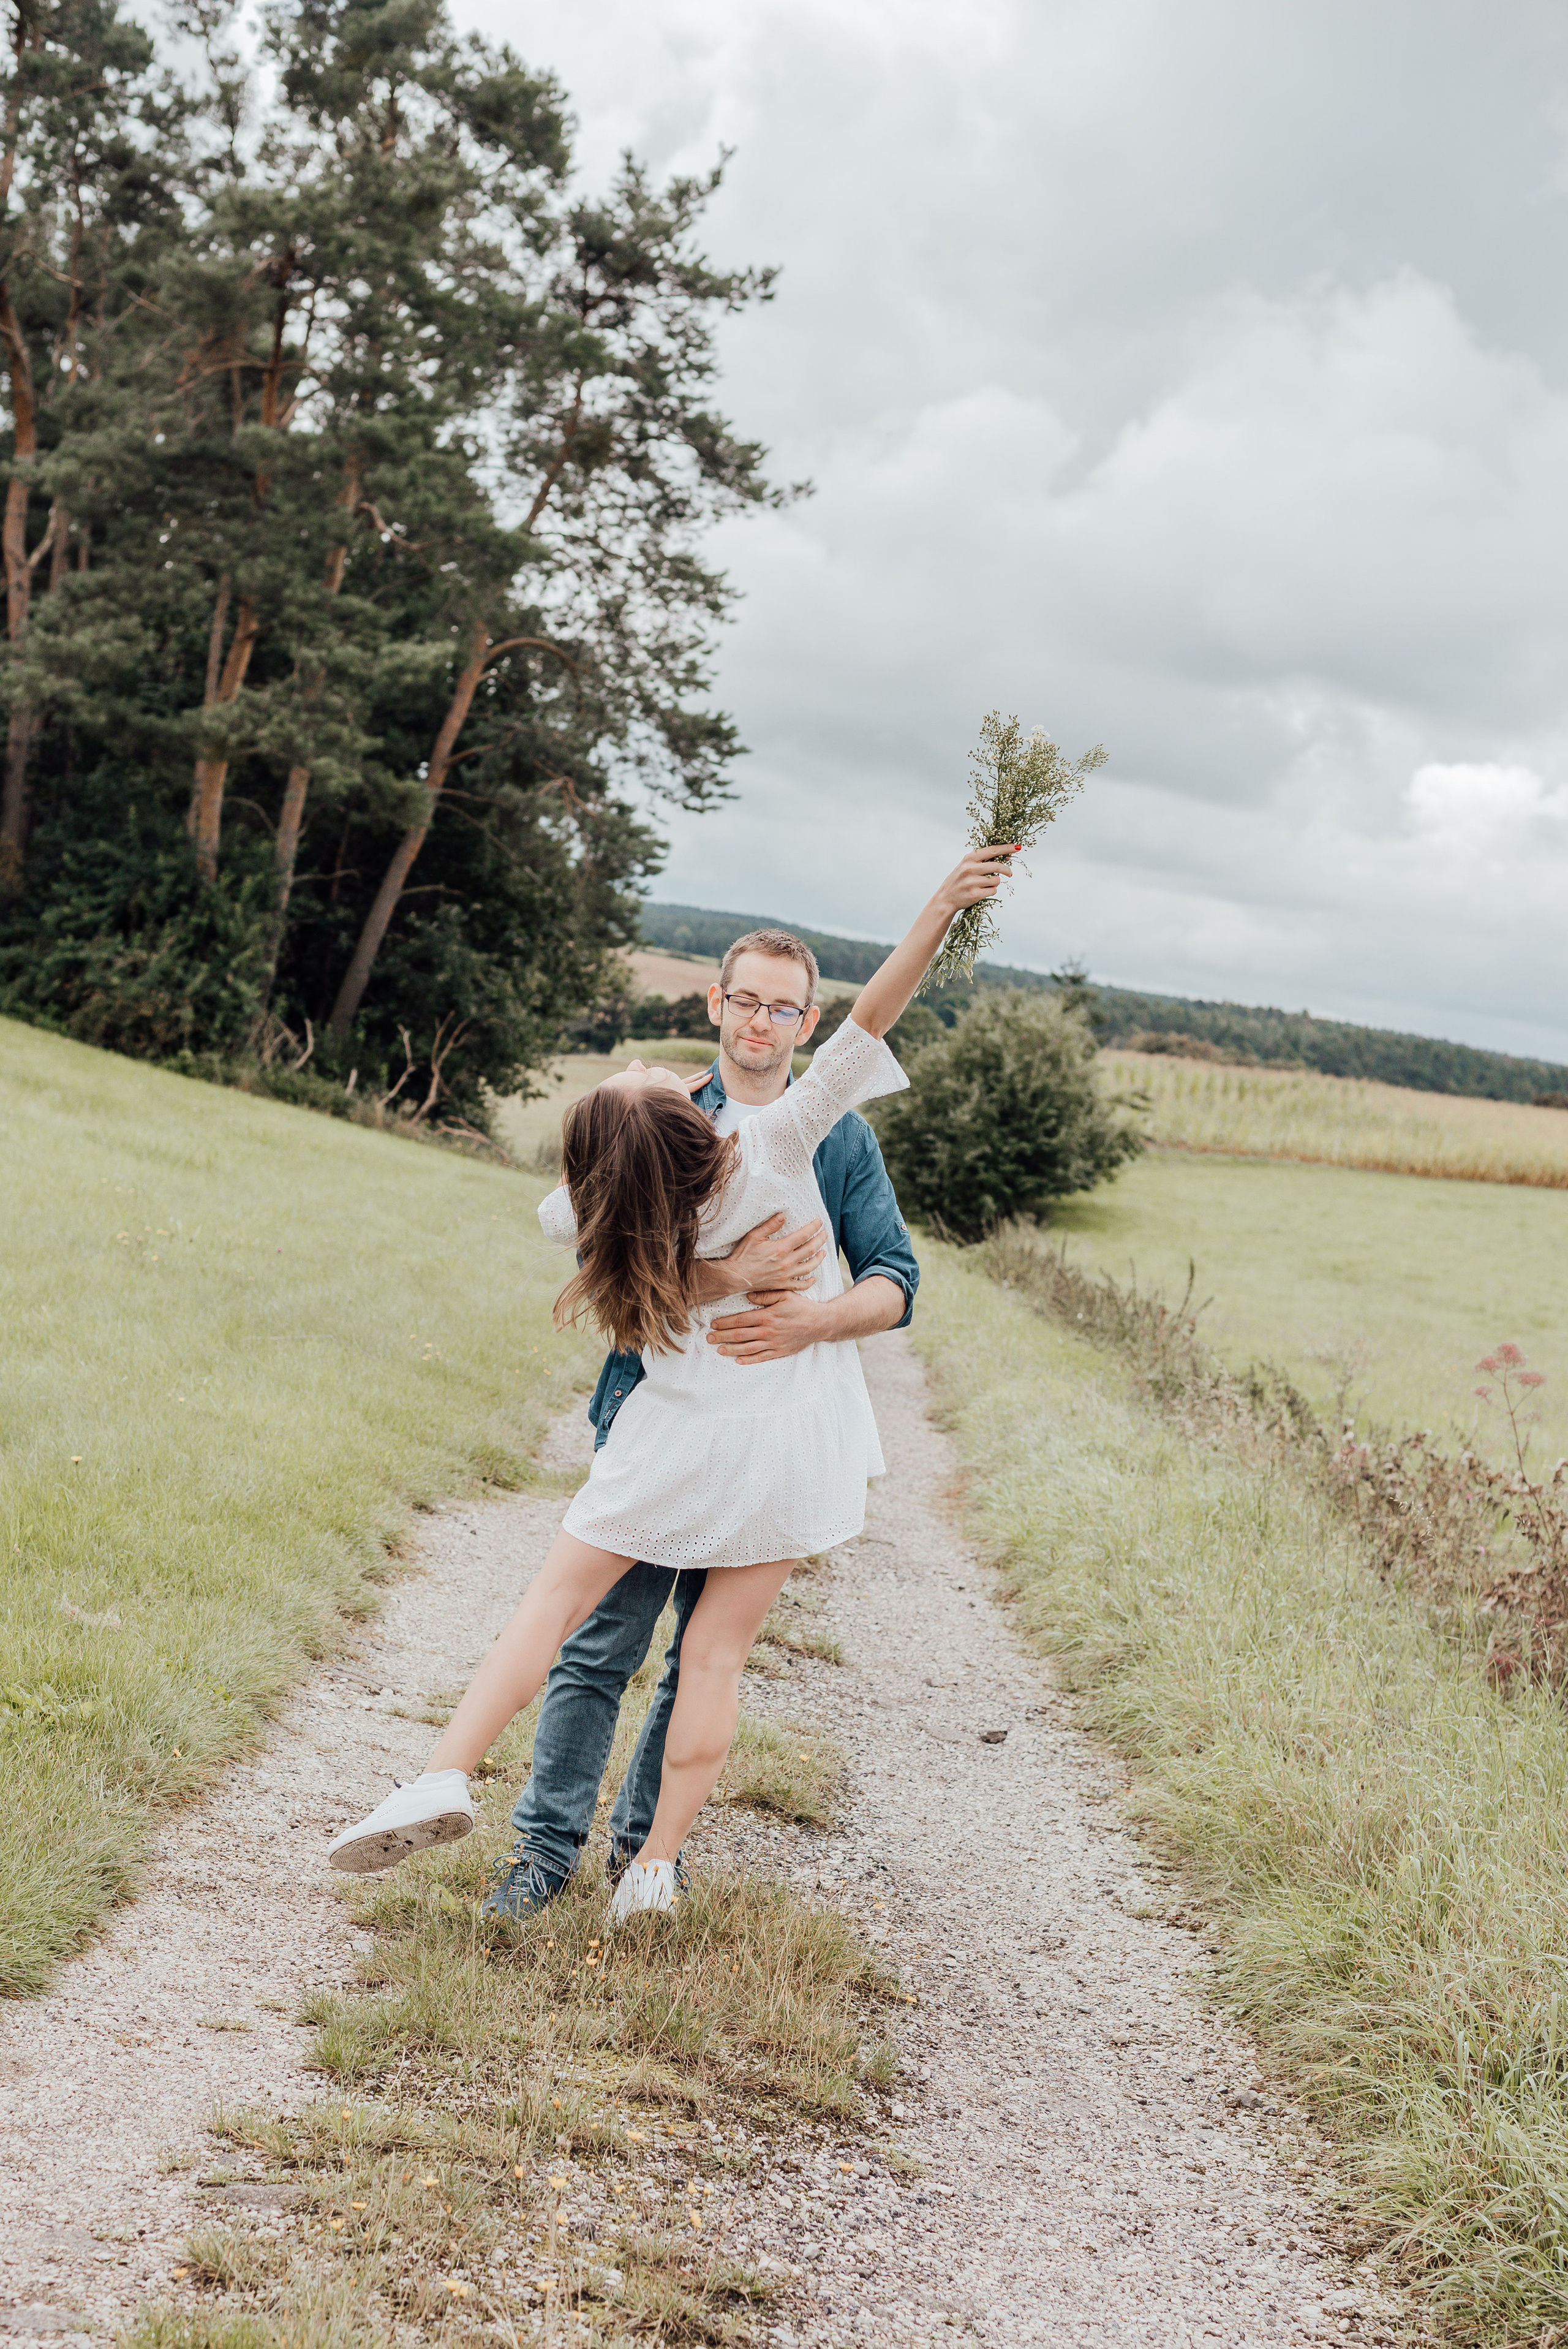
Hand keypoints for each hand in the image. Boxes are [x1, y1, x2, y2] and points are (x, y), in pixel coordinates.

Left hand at [707, 1291, 824, 1363]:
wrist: (819, 1323)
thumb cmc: (801, 1307)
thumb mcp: (785, 1294)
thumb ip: (765, 1294)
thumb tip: (747, 1296)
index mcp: (767, 1316)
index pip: (740, 1320)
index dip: (725, 1322)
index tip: (713, 1324)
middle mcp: (768, 1331)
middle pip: (740, 1335)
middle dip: (722, 1337)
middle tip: (709, 1339)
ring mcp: (773, 1343)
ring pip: (747, 1348)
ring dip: (731, 1349)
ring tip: (719, 1350)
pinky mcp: (779, 1352)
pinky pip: (761, 1358)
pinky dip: (749, 1360)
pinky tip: (738, 1361)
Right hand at [722, 1212, 827, 1296]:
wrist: (736, 1276)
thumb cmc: (743, 1255)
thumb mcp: (755, 1236)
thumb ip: (770, 1225)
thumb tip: (783, 1215)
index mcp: (781, 1248)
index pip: (804, 1235)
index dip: (813, 1227)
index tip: (819, 1222)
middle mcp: (787, 1262)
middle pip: (810, 1249)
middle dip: (820, 1240)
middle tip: (825, 1234)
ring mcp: (786, 1275)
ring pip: (810, 1267)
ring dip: (819, 1259)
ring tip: (823, 1252)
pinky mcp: (783, 1284)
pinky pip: (801, 1285)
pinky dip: (809, 1282)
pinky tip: (813, 1277)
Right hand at [936, 841, 1018, 917]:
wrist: (945, 898)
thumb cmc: (960, 879)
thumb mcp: (968, 865)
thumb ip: (984, 860)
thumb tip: (1007, 856)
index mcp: (969, 858)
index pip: (992, 850)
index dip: (1007, 848)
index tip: (1018, 847)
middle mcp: (970, 868)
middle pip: (997, 866)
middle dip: (1007, 870)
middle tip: (1010, 873)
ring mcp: (972, 882)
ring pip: (997, 880)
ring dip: (996, 883)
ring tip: (985, 884)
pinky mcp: (974, 894)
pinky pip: (993, 891)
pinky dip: (991, 891)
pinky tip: (981, 892)